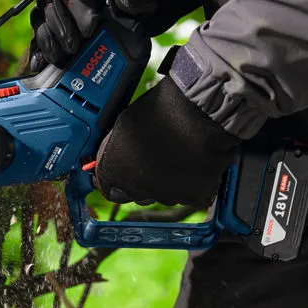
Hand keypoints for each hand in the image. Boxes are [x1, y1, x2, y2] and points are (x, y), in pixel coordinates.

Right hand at [29, 0, 160, 72]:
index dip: (79, 8)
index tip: (90, 29)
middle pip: (52, 4)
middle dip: (61, 28)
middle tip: (74, 46)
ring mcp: (55, 5)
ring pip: (41, 20)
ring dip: (49, 40)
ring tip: (62, 56)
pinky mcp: (52, 24)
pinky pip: (39, 35)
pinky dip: (40, 50)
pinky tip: (43, 63)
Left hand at [93, 77, 241, 207]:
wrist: (199, 112)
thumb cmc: (162, 110)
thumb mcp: (125, 124)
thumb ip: (119, 147)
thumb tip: (120, 153)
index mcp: (115, 173)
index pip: (108, 186)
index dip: (116, 177)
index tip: (123, 169)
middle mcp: (139, 190)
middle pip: (137, 193)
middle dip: (141, 179)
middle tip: (153, 158)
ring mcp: (168, 195)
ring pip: (164, 194)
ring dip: (167, 181)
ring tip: (178, 156)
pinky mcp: (196, 197)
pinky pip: (192, 195)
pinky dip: (194, 183)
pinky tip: (196, 162)